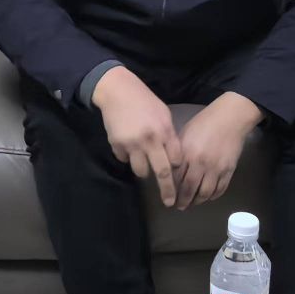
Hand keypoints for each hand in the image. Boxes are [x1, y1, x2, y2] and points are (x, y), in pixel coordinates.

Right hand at [92, 66, 181, 207]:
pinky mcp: (117, 145)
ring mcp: (132, 144)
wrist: (117, 91)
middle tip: (170, 202)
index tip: (177, 176)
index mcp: (165, 131)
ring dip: (143, 170)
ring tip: (142, 159)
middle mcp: (150, 140)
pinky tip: (127, 144)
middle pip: (162, 173)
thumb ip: (169, 135)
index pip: (176, 160)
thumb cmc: (145, 101)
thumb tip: (173, 157)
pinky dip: (127, 157)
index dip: (176, 168)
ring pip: (141, 171)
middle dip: (167, 191)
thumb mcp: (163, 114)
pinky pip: (124, 160)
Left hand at [175, 93, 260, 209]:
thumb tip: (172, 169)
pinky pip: (220, 189)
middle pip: (189, 189)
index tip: (168, 196)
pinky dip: (213, 196)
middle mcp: (201, 164)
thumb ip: (179, 153)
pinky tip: (207, 196)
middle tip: (179, 206)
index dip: (171, 189)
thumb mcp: (185, 134)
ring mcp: (216, 169)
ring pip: (205, 193)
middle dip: (183, 201)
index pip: (176, 177)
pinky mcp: (229, 171)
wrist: (230, 118)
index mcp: (187, 153)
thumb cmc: (204, 123)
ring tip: (192, 203)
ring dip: (197, 201)